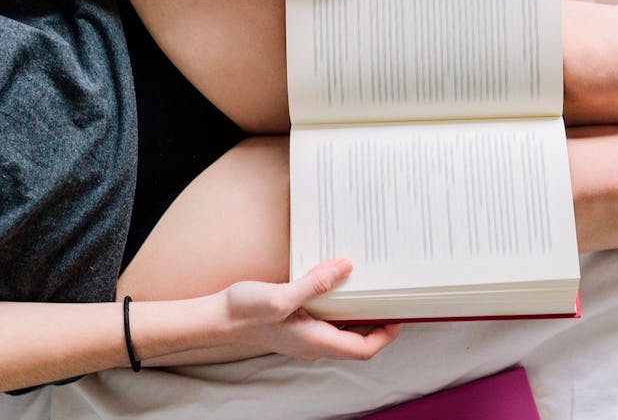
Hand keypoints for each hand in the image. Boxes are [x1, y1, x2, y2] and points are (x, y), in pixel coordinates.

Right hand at [223, 259, 400, 360]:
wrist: (219, 318)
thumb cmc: (246, 312)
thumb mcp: (282, 297)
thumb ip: (316, 284)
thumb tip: (346, 269)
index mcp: (317, 341)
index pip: (363, 348)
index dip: (386, 334)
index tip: (399, 313)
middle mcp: (315, 342)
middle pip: (358, 339)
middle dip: (378, 321)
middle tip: (389, 295)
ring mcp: (306, 333)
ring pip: (343, 327)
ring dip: (359, 310)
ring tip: (369, 285)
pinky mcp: (297, 322)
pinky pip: (327, 316)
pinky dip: (338, 301)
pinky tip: (335, 280)